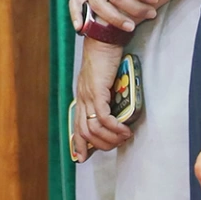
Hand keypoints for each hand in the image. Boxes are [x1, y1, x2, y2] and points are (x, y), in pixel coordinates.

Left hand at [70, 21, 132, 158]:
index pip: (76, 127)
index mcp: (82, 98)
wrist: (104, 41)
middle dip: (100, 145)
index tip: (82, 159)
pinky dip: (114, 127)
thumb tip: (114, 112)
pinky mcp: (97, 91)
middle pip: (84, 132)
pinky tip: (124, 129)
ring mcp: (87, 95)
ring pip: (93, 128)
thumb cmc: (106, 60)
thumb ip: (104, 97)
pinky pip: (103, 117)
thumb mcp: (103, 82)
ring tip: (124, 137)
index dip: (78, 145)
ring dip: (110, 138)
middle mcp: (81, 99)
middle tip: (116, 145)